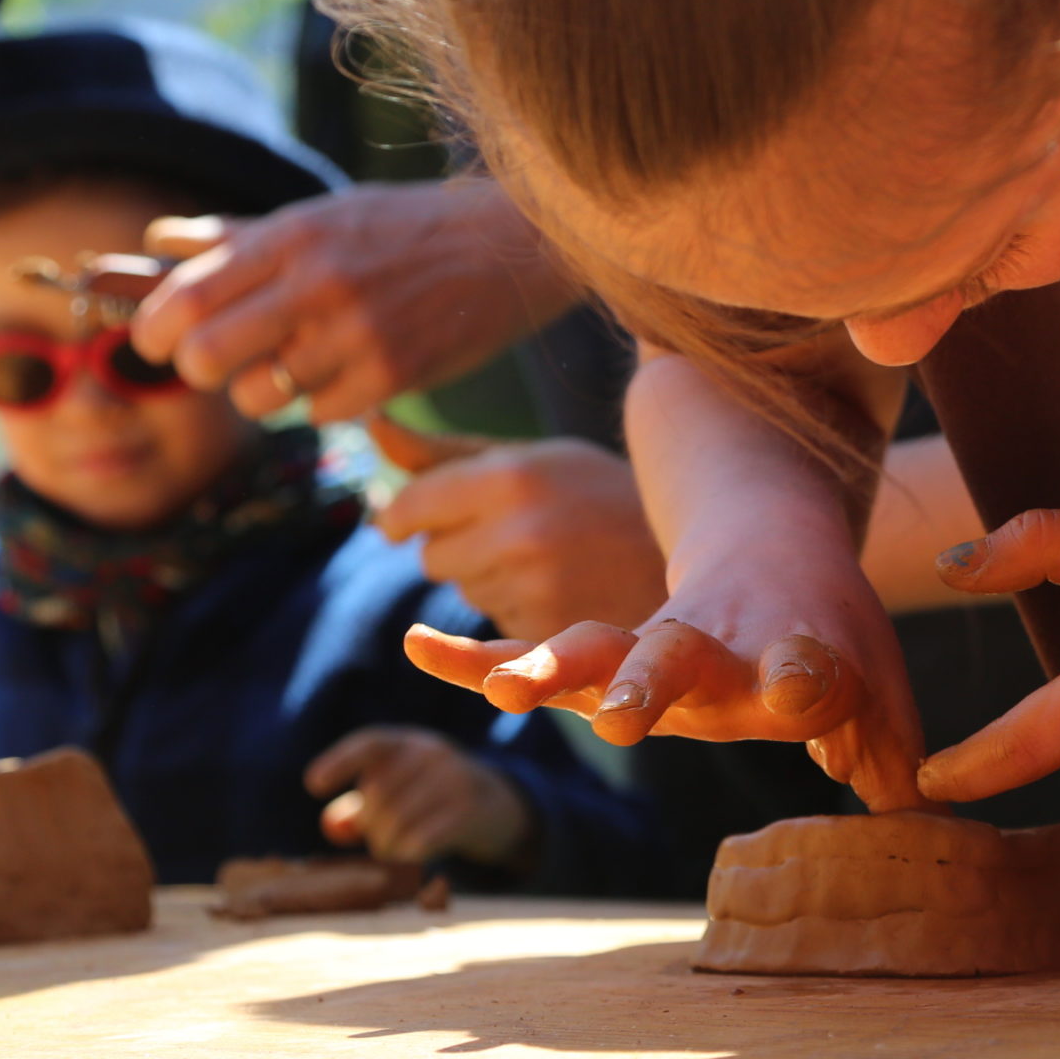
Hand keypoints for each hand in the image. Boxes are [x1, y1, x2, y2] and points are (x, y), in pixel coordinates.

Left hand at [128, 178, 576, 421]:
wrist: (511, 246)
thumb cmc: (409, 227)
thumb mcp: (325, 215)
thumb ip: (239, 236)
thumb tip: (156, 241)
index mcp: (293, 237)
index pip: (185, 296)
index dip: (153, 329)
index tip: (159, 339)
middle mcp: (318, 285)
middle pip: (205, 356)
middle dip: (197, 369)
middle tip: (215, 363)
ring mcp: (357, 334)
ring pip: (259, 396)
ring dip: (261, 391)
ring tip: (287, 369)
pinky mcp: (394, 376)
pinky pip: (318, 413)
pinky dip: (320, 402)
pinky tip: (344, 374)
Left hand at [304, 725, 532, 867]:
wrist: (496, 805)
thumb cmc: (430, 800)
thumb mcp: (397, 793)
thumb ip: (359, 809)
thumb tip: (334, 828)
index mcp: (408, 742)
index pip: (369, 744)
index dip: (339, 761)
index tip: (313, 785)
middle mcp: (432, 753)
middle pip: (378, 795)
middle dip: (371, 828)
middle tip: (379, 843)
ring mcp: (454, 778)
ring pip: (397, 821)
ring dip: (386, 846)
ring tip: (393, 852)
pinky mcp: (468, 810)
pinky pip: (421, 840)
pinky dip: (408, 855)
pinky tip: (412, 857)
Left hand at [370, 412, 666, 638]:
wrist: (690, 553)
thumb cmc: (598, 495)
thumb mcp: (531, 459)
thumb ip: (442, 453)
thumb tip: (369, 424)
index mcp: (510, 476)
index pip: (413, 507)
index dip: (401, 516)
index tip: (400, 522)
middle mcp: (519, 533)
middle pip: (433, 556)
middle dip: (456, 545)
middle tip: (513, 531)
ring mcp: (536, 588)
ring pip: (465, 591)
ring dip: (488, 579)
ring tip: (551, 558)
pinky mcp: (552, 634)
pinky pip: (496, 625)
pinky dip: (518, 610)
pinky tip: (564, 590)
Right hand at [404, 537, 926, 811]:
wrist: (773, 541)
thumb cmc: (831, 643)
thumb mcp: (881, 698)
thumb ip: (899, 764)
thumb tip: (937, 836)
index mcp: (798, 659)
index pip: (806, 667)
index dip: (807, 677)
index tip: (801, 685)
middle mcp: (720, 650)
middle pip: (681, 658)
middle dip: (650, 684)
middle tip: (621, 717)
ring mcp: (655, 648)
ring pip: (600, 649)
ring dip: (553, 667)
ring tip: (508, 689)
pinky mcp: (605, 654)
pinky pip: (531, 650)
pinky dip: (475, 656)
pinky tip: (418, 646)